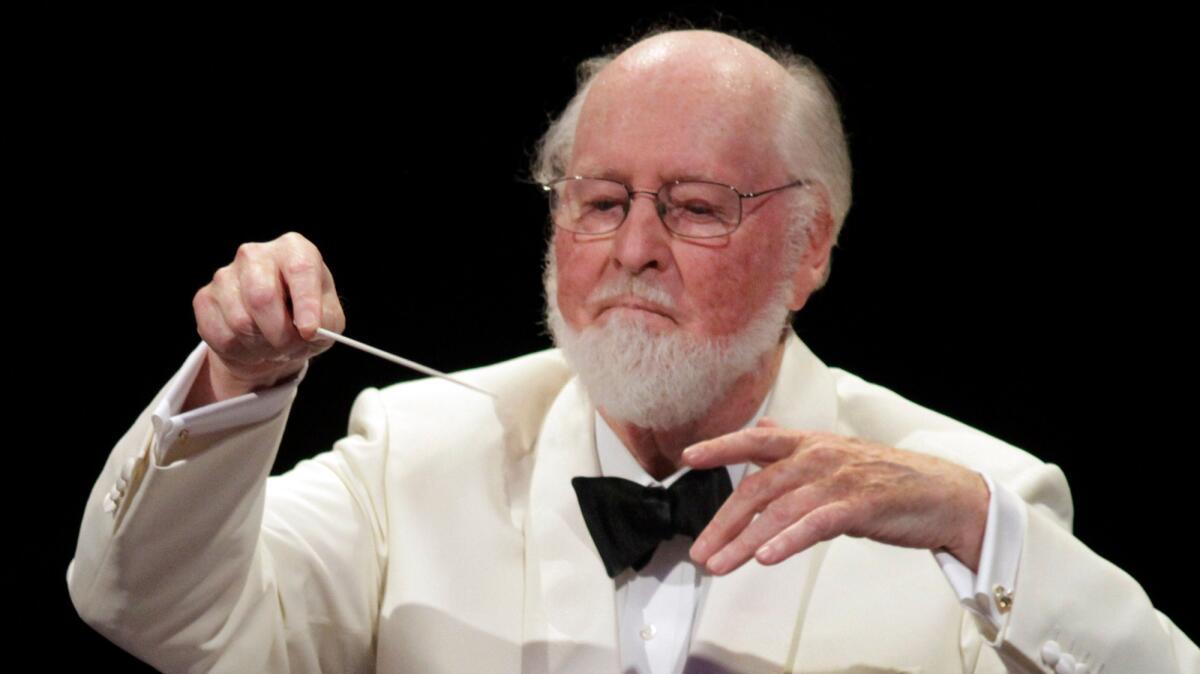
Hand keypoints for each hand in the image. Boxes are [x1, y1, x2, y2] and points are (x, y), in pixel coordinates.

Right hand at [191, 231, 345, 401]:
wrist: (272, 334)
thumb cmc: (304, 319)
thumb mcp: (328, 320)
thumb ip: (325, 321)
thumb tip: (308, 329)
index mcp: (293, 249)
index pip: (300, 269)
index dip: (306, 303)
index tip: (309, 331)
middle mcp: (256, 254)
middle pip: (262, 296)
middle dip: (280, 333)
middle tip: (290, 347)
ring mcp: (225, 274)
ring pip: (241, 322)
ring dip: (262, 347)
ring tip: (273, 345)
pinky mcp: (205, 298)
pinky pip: (222, 336)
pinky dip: (242, 352)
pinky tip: (251, 345)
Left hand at [684, 419, 989, 574]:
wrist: (945, 494)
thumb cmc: (889, 479)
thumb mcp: (837, 455)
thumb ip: (796, 446)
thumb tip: (767, 428)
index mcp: (811, 443)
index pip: (757, 439)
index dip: (721, 445)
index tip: (689, 456)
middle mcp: (820, 457)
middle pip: (758, 487)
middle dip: (723, 522)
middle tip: (700, 551)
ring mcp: (839, 480)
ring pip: (779, 511)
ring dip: (744, 542)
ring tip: (720, 565)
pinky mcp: (860, 507)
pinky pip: (814, 525)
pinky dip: (787, 541)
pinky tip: (766, 558)